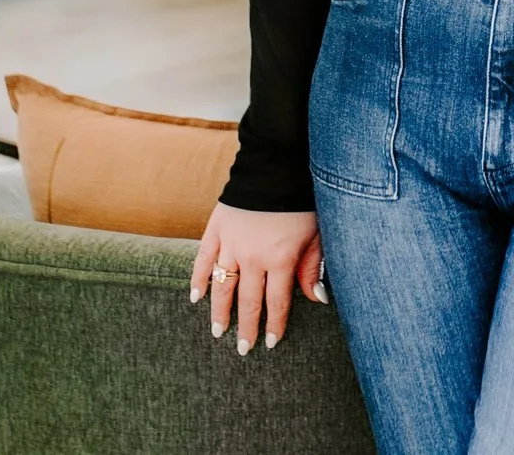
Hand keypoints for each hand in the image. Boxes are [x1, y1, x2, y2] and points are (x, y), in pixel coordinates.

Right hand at [192, 203, 325, 353]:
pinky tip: (196, 296)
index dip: (274, 325)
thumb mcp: (315, 234)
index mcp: (280, 259)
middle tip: (242, 349)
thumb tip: (318, 299)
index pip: (276, 302)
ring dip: (219, 311)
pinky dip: (199, 279)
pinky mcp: (216, 229)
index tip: (271, 343)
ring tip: (218, 331)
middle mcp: (253, 256)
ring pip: (222, 285)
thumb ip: (313, 268)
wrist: (276, 165)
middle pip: (248, 301)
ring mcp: (231, 243)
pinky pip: (203, 260)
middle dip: (246, 327)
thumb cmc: (301, 201)